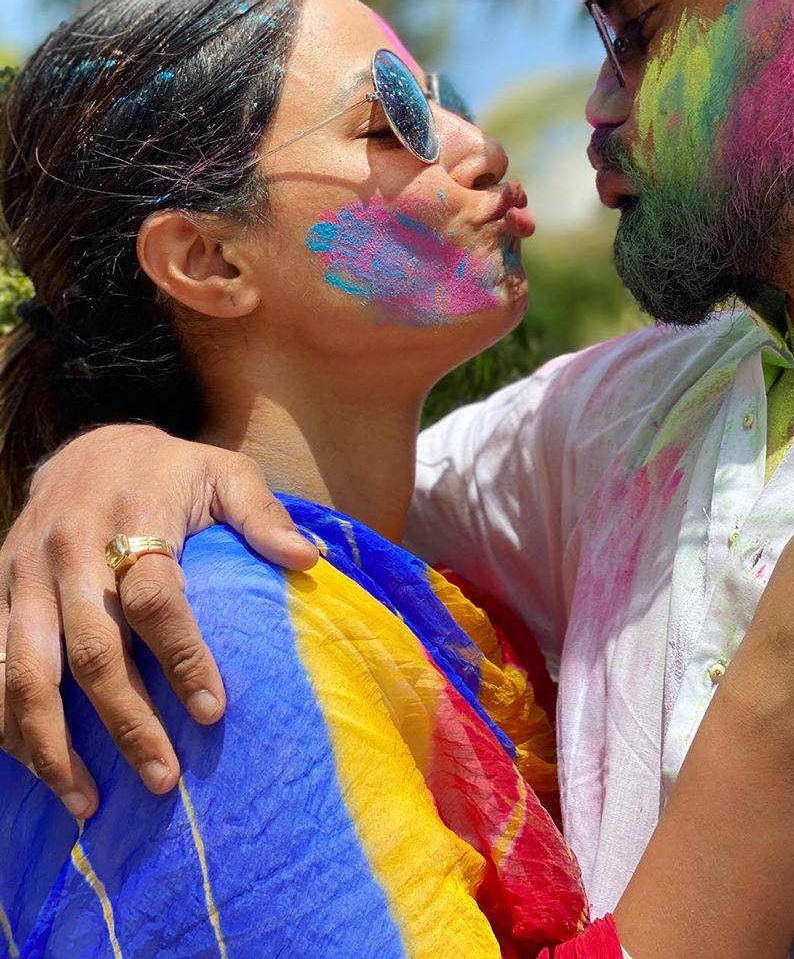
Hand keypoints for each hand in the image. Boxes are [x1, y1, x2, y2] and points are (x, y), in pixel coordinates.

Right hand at [0, 423, 316, 817]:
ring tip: (87, 803)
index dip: (182, 657)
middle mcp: (69, 551)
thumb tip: (306, 559)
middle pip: (89, 650)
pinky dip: (7, 725)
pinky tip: (39, 769)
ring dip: (52, 745)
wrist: (87, 447)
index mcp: (131, 519)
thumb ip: (262, 514)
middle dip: (124, 721)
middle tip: (162, 778)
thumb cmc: (169, 470)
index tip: (214, 711)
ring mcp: (24, 577)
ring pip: (25, 674)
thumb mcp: (223, 472)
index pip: (153, 599)